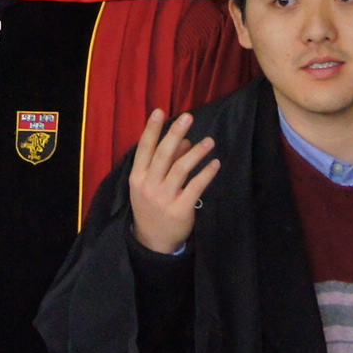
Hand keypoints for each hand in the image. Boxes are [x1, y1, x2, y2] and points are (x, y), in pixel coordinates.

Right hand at [128, 109, 218, 256]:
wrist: (153, 241)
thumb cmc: (151, 206)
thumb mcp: (150, 184)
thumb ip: (165, 163)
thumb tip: (184, 140)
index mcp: (138, 177)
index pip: (144, 149)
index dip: (152, 130)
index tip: (160, 111)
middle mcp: (148, 186)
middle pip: (163, 155)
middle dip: (175, 133)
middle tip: (189, 117)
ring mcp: (164, 198)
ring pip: (181, 169)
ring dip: (196, 152)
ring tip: (209, 141)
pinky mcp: (180, 209)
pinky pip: (195, 187)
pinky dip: (206, 173)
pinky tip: (215, 163)